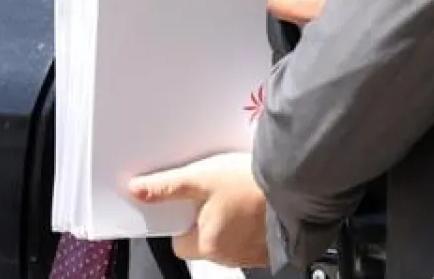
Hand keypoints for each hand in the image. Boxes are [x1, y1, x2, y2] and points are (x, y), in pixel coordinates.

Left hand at [128, 153, 269, 266]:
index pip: (179, 242)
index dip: (181, 221)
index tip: (189, 203)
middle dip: (206, 220)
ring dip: (228, 222)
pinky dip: (249, 227)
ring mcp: (250, 254)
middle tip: (216, 194)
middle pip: (203, 241)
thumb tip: (138, 190)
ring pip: (227, 240)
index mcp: (207, 243)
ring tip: (237, 195)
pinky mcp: (268, 248)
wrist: (294, 184)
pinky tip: (253, 205)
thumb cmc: (252, 184)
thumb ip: (168, 186)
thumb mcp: (202, 177)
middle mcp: (227, 256)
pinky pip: (250, 241)